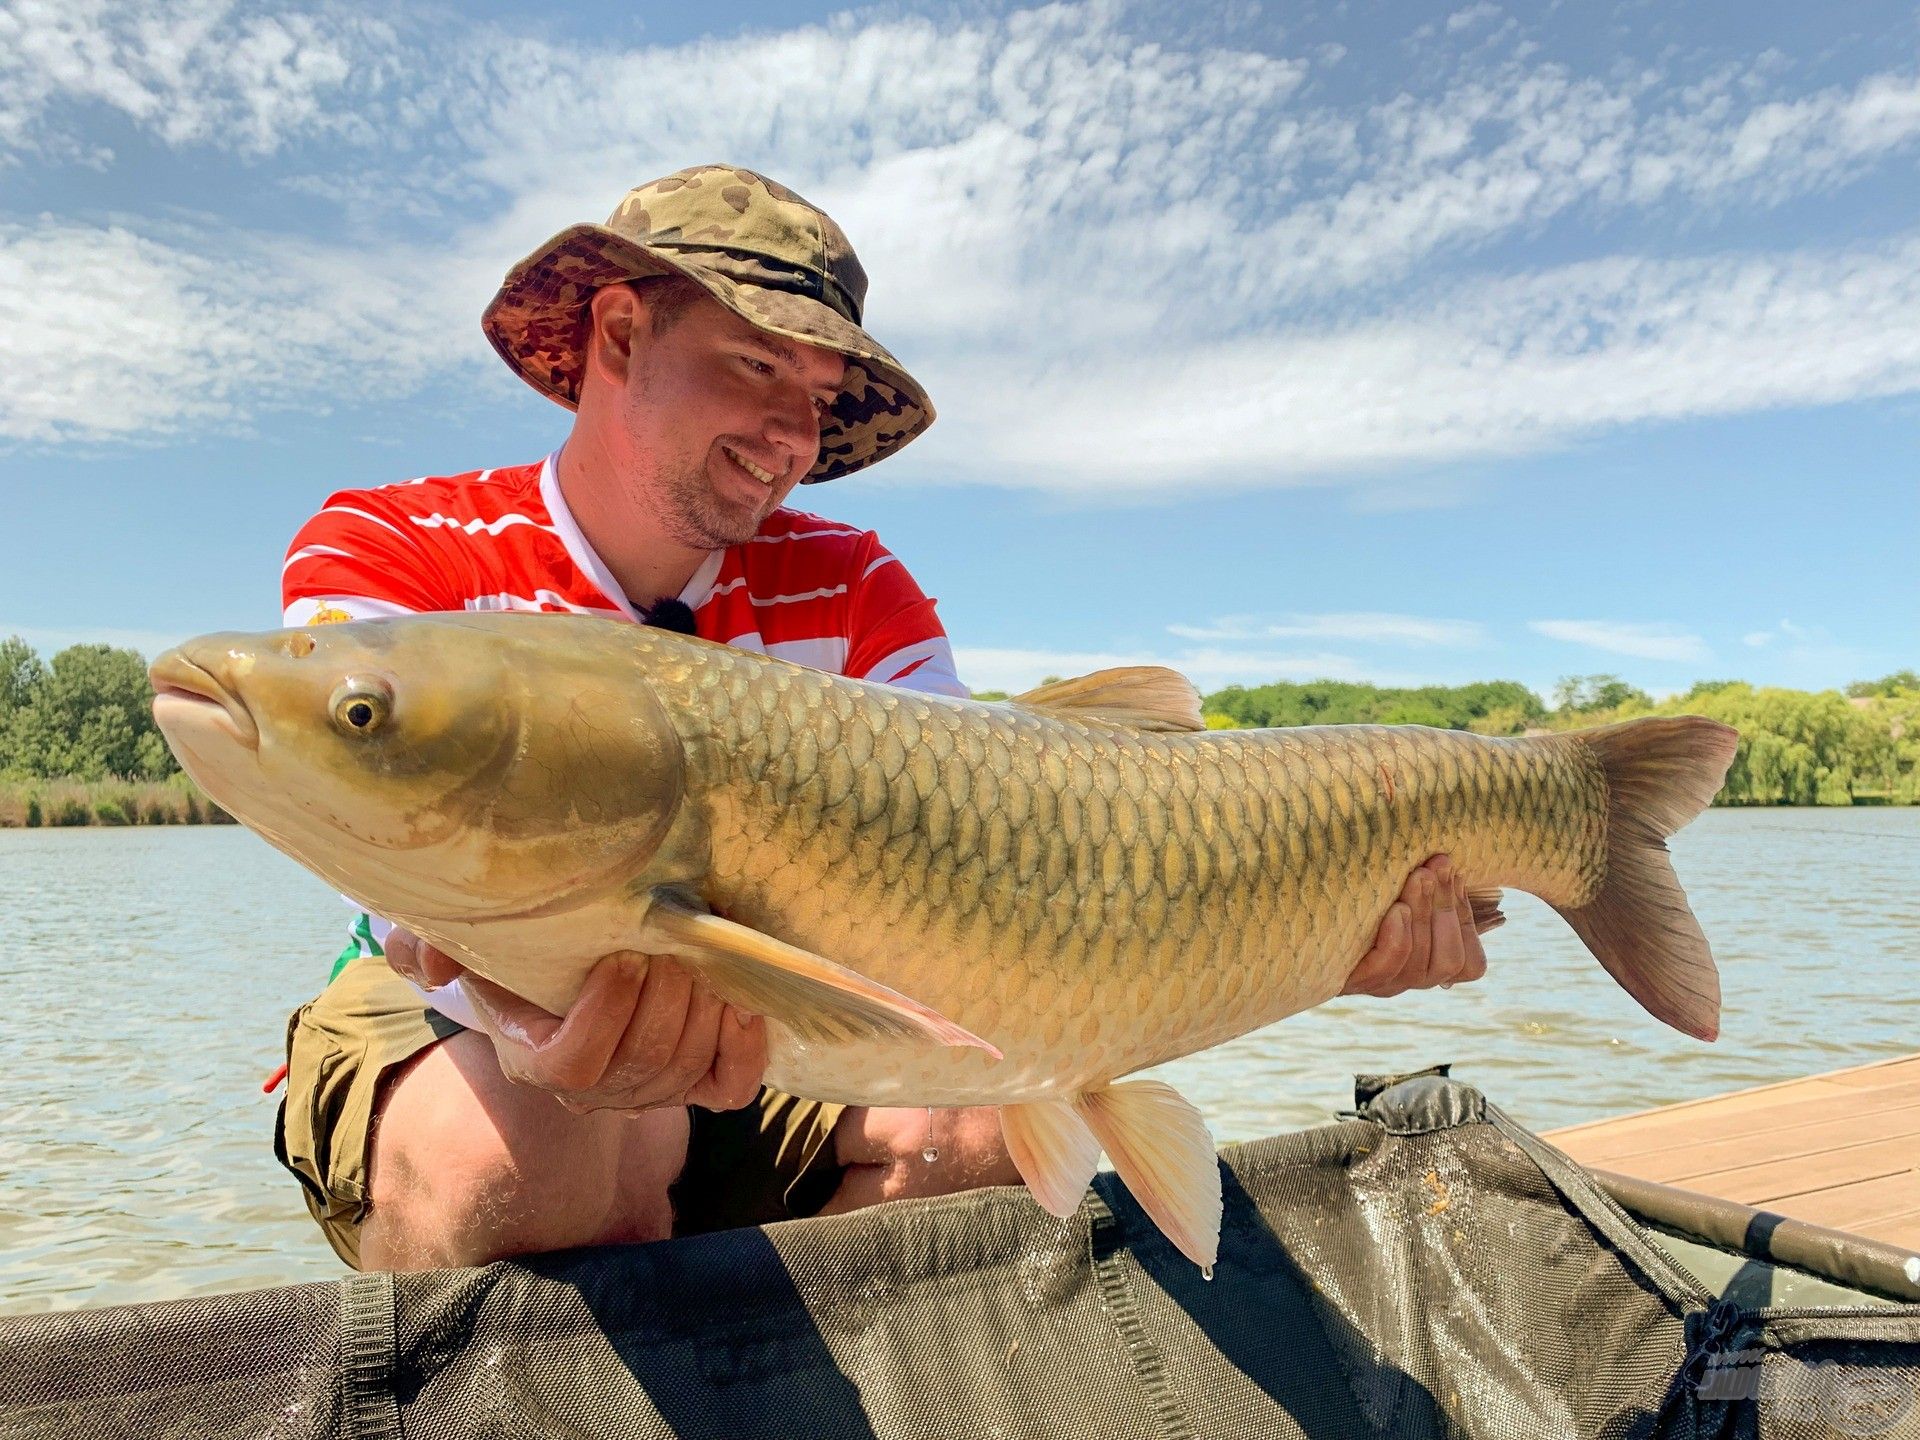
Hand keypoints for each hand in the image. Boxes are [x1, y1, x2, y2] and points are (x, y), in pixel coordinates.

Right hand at [384, 927, 767, 1113]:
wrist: (567, 978)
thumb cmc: (516, 957)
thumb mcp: (462, 943)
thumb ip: (429, 946)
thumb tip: (429, 957)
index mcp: (534, 1059)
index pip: (574, 1065)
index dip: (606, 1017)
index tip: (623, 958)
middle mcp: (592, 1091)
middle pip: (641, 1063)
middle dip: (666, 1001)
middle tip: (674, 946)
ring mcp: (647, 1093)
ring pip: (685, 1071)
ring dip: (704, 1013)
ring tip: (704, 959)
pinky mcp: (694, 1086)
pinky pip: (728, 1087)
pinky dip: (743, 1049)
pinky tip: (741, 1004)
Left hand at [1341, 855, 1488, 997]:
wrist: (1284, 920)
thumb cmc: (1349, 892)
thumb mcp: (1391, 887)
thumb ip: (1425, 881)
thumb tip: (1448, 856)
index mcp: (1427, 964)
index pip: (1469, 963)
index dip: (1466, 919)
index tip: (1455, 873)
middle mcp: (1406, 981)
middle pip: (1447, 962)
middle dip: (1445, 908)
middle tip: (1436, 866)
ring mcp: (1378, 985)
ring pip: (1420, 965)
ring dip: (1424, 915)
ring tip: (1417, 878)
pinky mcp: (1347, 982)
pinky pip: (1384, 969)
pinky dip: (1396, 939)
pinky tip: (1395, 911)